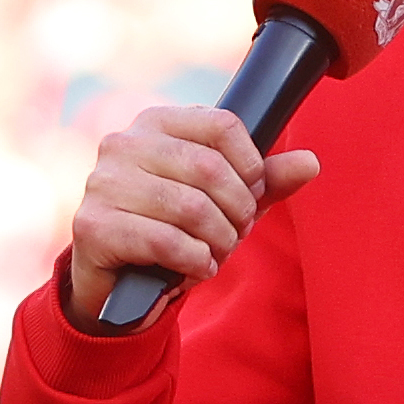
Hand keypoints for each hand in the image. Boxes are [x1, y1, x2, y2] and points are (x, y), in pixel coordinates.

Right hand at [67, 106, 319, 328]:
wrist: (120, 281)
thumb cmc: (176, 229)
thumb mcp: (226, 201)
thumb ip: (265, 180)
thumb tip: (311, 162)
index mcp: (156, 122)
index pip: (223, 124)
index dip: (252, 164)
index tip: (253, 193)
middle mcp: (123, 143)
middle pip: (210, 169)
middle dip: (238, 210)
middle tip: (237, 233)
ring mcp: (103, 183)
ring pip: (191, 208)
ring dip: (219, 241)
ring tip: (218, 252)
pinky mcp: (92, 225)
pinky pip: (164, 241)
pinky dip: (194, 261)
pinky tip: (197, 268)